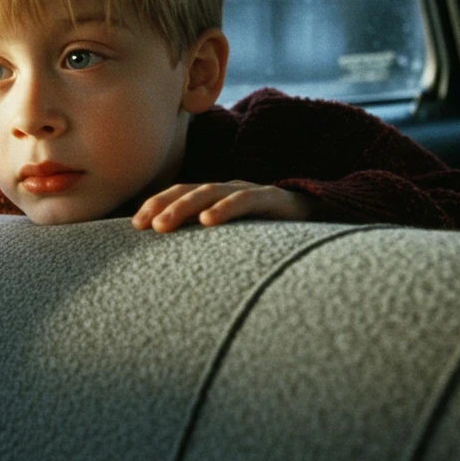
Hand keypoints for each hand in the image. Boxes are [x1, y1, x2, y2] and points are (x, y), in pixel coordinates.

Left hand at [131, 181, 313, 232]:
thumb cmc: (273, 240)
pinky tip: (208, 221)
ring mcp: (252, 192)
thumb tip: (170, 269)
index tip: (136, 225)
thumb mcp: (234, 242)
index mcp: (218, 199)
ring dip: (184, 208)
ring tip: (164, 226)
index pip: (180, 195)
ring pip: (211, 192)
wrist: (323, 230)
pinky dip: (225, 208)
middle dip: (163, 205)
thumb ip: (207, 247)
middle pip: (189, 191)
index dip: (157, 204)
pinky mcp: (274, 199)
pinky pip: (246, 200)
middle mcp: (231, 191)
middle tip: (142, 226)